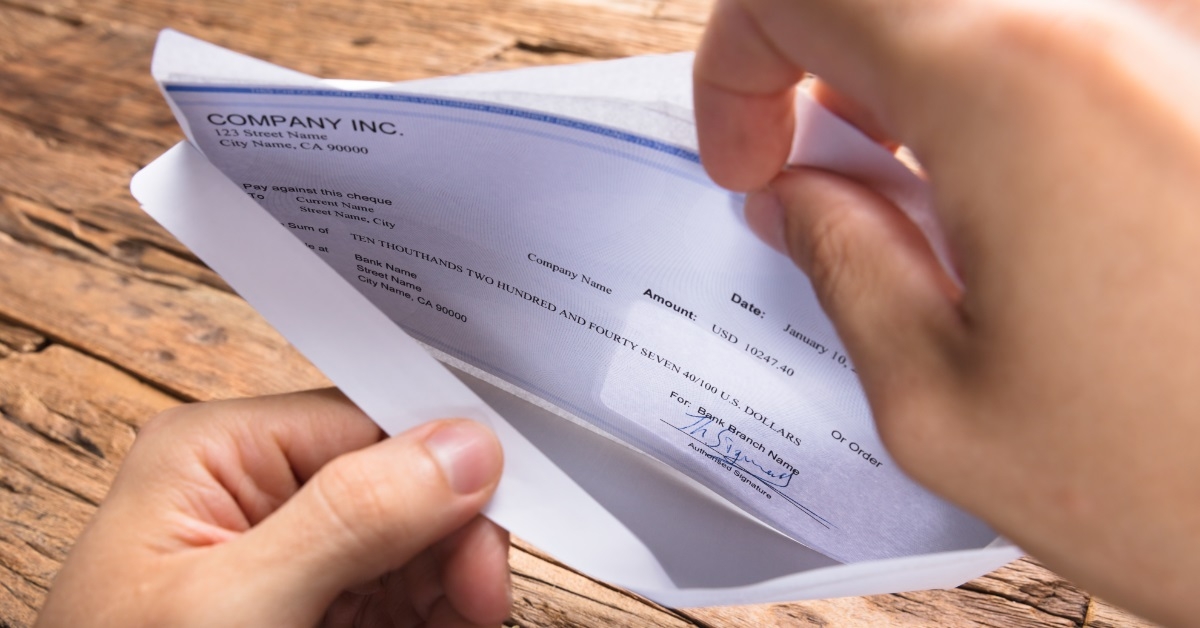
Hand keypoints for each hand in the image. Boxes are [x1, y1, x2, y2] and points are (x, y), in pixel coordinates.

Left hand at [36, 389, 509, 626]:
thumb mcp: (236, 603)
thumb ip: (351, 517)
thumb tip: (462, 448)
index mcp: (219, 454)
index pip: (367, 421)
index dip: (443, 462)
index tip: (496, 512)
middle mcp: (260, 494)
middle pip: (405, 484)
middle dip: (453, 537)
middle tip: (478, 599)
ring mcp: (295, 558)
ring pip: (418, 544)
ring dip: (453, 583)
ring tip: (468, 618)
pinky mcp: (318, 611)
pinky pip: (406, 594)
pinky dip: (440, 613)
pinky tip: (449, 625)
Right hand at [696, 1, 1199, 623]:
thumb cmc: (1195, 485)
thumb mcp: (942, 402)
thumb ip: (841, 262)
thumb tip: (798, 194)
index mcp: (1011, 85)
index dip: (735, 66)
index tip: (746, 161)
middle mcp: (1114, 22)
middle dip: (818, 64)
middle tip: (820, 174)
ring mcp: (1183, 43)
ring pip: (984, 14)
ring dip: (913, 78)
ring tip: (920, 197)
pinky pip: (1073, 46)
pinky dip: (999, 94)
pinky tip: (1013, 195)